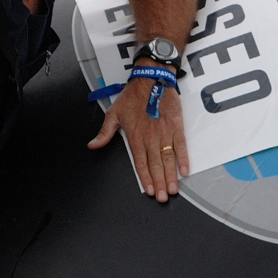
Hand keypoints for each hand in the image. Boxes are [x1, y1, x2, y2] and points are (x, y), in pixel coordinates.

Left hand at [87, 70, 189, 201]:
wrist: (151, 79)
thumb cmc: (132, 95)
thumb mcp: (113, 113)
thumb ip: (104, 132)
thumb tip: (92, 145)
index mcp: (135, 137)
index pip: (140, 163)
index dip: (145, 179)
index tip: (149, 191)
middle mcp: (150, 138)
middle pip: (155, 165)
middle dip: (159, 183)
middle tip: (163, 198)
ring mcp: (164, 133)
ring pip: (168, 159)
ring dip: (171, 176)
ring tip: (173, 190)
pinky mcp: (176, 126)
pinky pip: (180, 146)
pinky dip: (184, 159)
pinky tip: (185, 171)